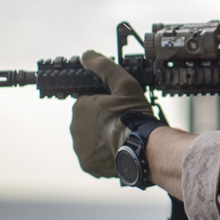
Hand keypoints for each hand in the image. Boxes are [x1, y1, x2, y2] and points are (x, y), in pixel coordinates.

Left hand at [70, 50, 152, 177]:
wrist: (144, 149)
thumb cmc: (135, 117)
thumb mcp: (124, 84)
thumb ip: (104, 67)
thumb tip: (86, 55)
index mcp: (81, 107)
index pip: (89, 102)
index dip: (105, 104)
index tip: (119, 109)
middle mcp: (75, 127)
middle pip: (89, 121)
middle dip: (102, 121)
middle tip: (122, 122)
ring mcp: (80, 148)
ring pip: (91, 138)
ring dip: (102, 137)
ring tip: (122, 137)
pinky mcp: (87, 164)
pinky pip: (94, 156)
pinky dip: (103, 153)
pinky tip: (117, 149)